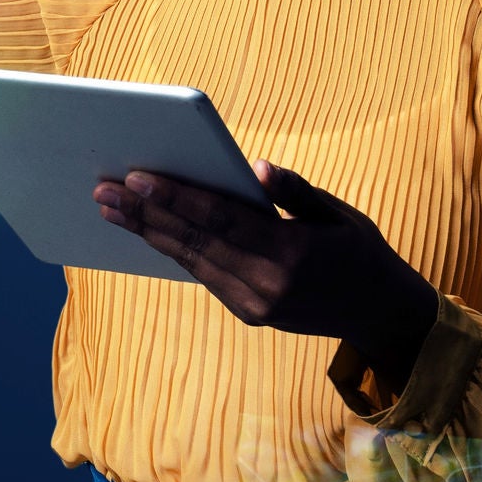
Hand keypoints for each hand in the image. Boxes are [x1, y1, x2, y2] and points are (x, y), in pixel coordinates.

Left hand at [94, 160, 439, 387]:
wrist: (378, 312)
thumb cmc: (358, 249)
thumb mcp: (337, 213)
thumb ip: (295, 191)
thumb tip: (257, 167)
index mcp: (292, 253)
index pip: (220, 219)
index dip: (176, 197)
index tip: (137, 176)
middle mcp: (268, 285)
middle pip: (194, 241)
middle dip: (146, 213)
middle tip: (103, 189)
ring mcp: (256, 305)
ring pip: (190, 261)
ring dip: (147, 232)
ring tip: (109, 208)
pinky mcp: (249, 314)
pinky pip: (202, 275)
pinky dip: (171, 249)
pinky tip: (145, 229)